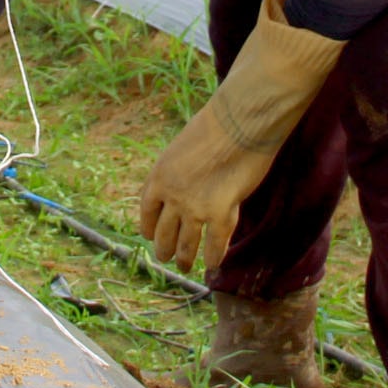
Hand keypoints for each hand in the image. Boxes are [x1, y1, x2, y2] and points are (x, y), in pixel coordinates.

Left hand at [136, 0, 345, 274]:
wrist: (239, 120)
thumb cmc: (220, 123)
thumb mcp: (189, 144)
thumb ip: (187, 166)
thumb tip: (195, 174)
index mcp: (159, 174)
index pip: (147, 210)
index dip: (148, 226)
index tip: (149, 235)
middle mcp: (170, 195)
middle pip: (163, 231)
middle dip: (164, 247)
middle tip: (166, 257)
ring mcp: (193, 207)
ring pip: (184, 244)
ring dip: (184, 257)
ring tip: (185, 266)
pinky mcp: (219, 214)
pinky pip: (214, 245)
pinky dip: (214, 257)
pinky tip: (213, 266)